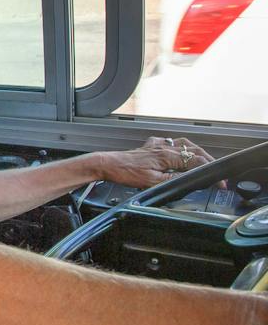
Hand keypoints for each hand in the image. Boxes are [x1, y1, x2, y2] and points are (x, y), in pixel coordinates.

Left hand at [97, 137, 213, 187]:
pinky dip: (178, 145)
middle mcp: (164, 147)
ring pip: (184, 143)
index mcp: (167, 155)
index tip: (219, 182)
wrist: (107, 164)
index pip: (196, 161)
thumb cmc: (125, 173)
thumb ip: (173, 179)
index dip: (209, 171)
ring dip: (196, 150)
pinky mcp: (149, 146)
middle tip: (216, 170)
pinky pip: (169, 142)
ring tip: (204, 159)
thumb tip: (189, 179)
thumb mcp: (152, 182)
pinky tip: (178, 150)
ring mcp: (157, 145)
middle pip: (194, 150)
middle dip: (208, 159)